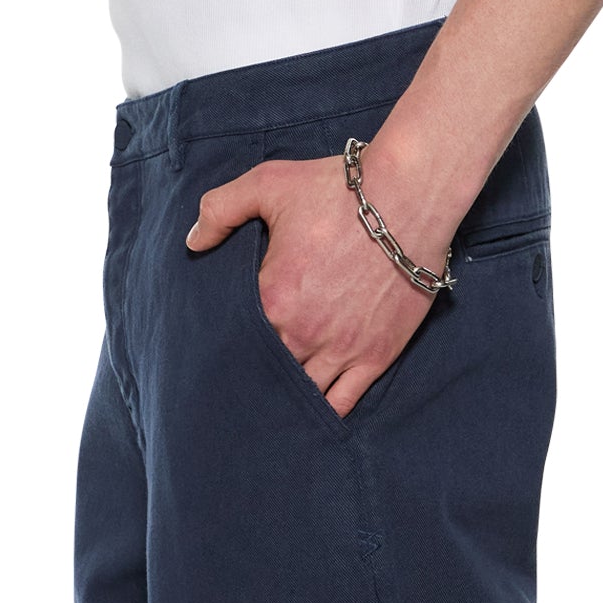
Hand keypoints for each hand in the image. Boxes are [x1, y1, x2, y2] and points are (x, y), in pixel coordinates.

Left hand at [187, 148, 451, 418]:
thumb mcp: (269, 183)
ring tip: (273, 405)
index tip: (224, 350)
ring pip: (302, 394)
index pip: (238, 339)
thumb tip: (193, 243)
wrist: (409, 196)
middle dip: (256, 377)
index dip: (232, 345)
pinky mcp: (374, 357)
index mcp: (272, 300)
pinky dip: (324, 413)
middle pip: (267, 372)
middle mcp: (303, 334)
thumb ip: (221, 210)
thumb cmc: (338, 190)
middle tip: (245, 385)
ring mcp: (340, 350)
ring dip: (287, 399)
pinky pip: (343, 402)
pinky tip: (310, 418)